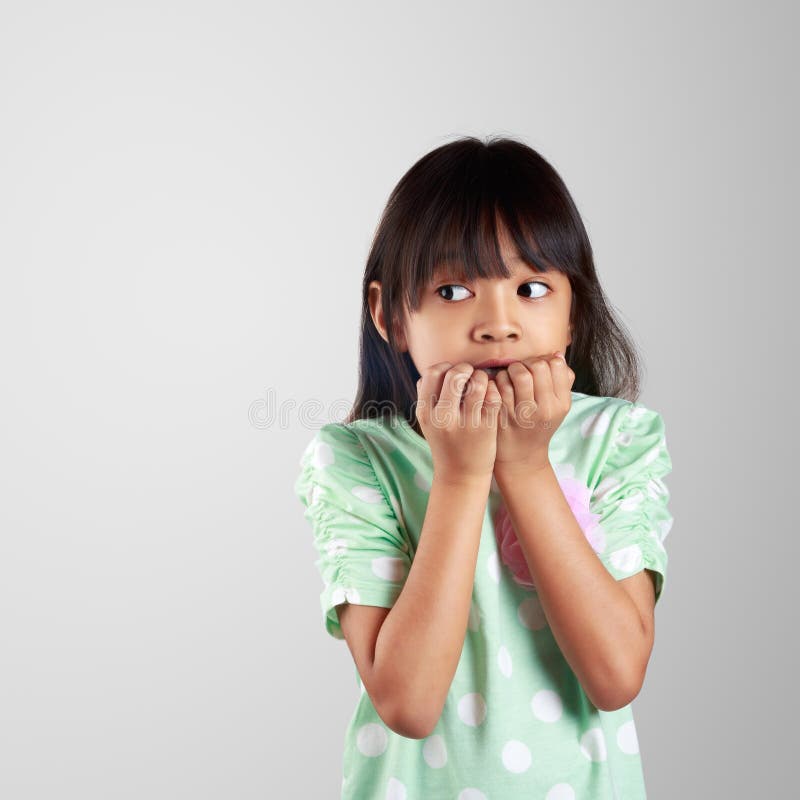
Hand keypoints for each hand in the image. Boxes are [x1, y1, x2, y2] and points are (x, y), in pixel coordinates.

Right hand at [415, 361, 501, 482]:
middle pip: (455, 374)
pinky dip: (494, 390)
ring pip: (478, 382)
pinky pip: (493, 396)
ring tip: (482, 383)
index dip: (445, 367)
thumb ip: (430, 397)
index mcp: (425, 413)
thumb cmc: (446, 443)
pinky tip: (491, 395)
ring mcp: (465, 423)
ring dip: (482, 377)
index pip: (432, 373)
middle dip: (466, 369)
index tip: (452, 373)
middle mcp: (443, 417)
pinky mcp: (485, 428)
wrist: (461, 476)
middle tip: (471, 374)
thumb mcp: (429, 423)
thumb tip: (441, 369)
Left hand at [493, 351, 575, 474]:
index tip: (537, 369)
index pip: (556, 365)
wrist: (521, 457)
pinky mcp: (504, 414)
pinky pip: (500, 385)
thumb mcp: (556, 406)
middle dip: (527, 363)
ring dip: (511, 370)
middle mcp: (546, 408)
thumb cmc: (538, 425)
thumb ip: (561, 381)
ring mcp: (524, 412)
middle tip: (521, 371)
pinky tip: (500, 387)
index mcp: (561, 403)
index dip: (544, 360)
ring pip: (519, 373)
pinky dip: (498, 381)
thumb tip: (555, 354)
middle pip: (538, 366)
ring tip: (510, 378)